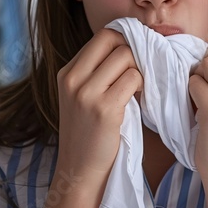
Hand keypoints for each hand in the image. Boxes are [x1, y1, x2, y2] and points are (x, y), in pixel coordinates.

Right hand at [56, 28, 142, 183]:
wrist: (79, 171)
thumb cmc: (88, 133)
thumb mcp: (81, 96)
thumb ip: (97, 71)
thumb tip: (129, 46)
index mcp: (67, 73)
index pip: (102, 36)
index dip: (123, 41)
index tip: (132, 56)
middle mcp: (73, 79)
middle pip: (114, 41)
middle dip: (132, 53)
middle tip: (136, 72)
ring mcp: (86, 94)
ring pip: (126, 57)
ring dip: (138, 71)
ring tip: (135, 89)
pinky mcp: (104, 109)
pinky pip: (133, 79)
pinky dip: (140, 86)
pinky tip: (136, 100)